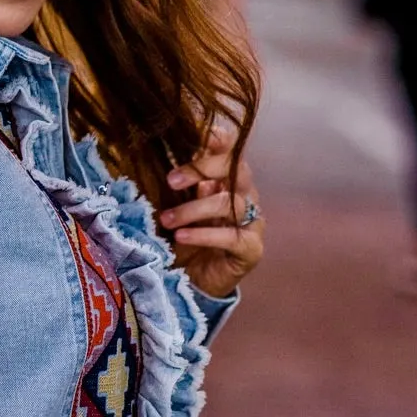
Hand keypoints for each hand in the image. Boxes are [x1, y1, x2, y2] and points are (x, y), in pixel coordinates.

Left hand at [157, 129, 264, 298]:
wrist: (193, 282)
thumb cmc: (184, 239)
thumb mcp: (175, 207)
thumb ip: (177, 187)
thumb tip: (165, 162)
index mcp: (227, 181)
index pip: (230, 150)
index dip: (219, 139)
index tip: (198, 134)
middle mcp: (244, 196)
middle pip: (236, 169)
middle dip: (202, 169)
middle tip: (171, 181)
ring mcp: (252, 222)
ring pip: (230, 203)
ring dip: (193, 209)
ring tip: (167, 220)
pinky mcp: (251, 248)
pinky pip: (232, 236)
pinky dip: (204, 234)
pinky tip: (182, 237)